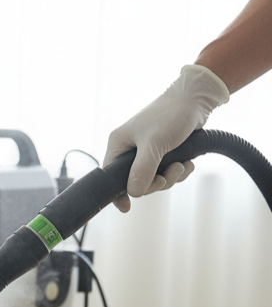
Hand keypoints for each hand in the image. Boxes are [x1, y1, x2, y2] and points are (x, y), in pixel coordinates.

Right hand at [104, 64, 228, 211]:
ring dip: (170, 177)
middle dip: (155, 182)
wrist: (196, 98)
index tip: (126, 208)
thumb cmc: (171, 114)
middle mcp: (129, 150)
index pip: (110, 177)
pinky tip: (187, 162)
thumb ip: (142, 170)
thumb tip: (134, 193)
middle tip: (168, 175)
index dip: (117, 193)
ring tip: (181, 165)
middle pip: (135, 182)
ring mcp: (146, 152)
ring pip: (153, 179)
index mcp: (118, 145)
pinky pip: (166, 172)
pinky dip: (178, 171)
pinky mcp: (163, 152)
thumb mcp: (154, 144)